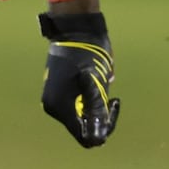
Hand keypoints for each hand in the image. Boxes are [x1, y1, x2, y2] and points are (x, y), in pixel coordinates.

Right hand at [38, 12, 119, 147]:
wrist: (75, 29)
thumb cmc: (87, 53)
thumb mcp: (95, 82)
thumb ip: (96, 111)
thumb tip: (98, 140)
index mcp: (60, 107)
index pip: (84, 136)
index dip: (102, 129)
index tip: (113, 108)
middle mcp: (55, 107)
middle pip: (83, 128)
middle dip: (100, 116)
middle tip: (112, 98)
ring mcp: (56, 99)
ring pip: (82, 116)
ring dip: (96, 107)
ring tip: (104, 85)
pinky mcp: (59, 91)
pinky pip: (78, 106)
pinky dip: (90, 100)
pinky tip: (97, 82)